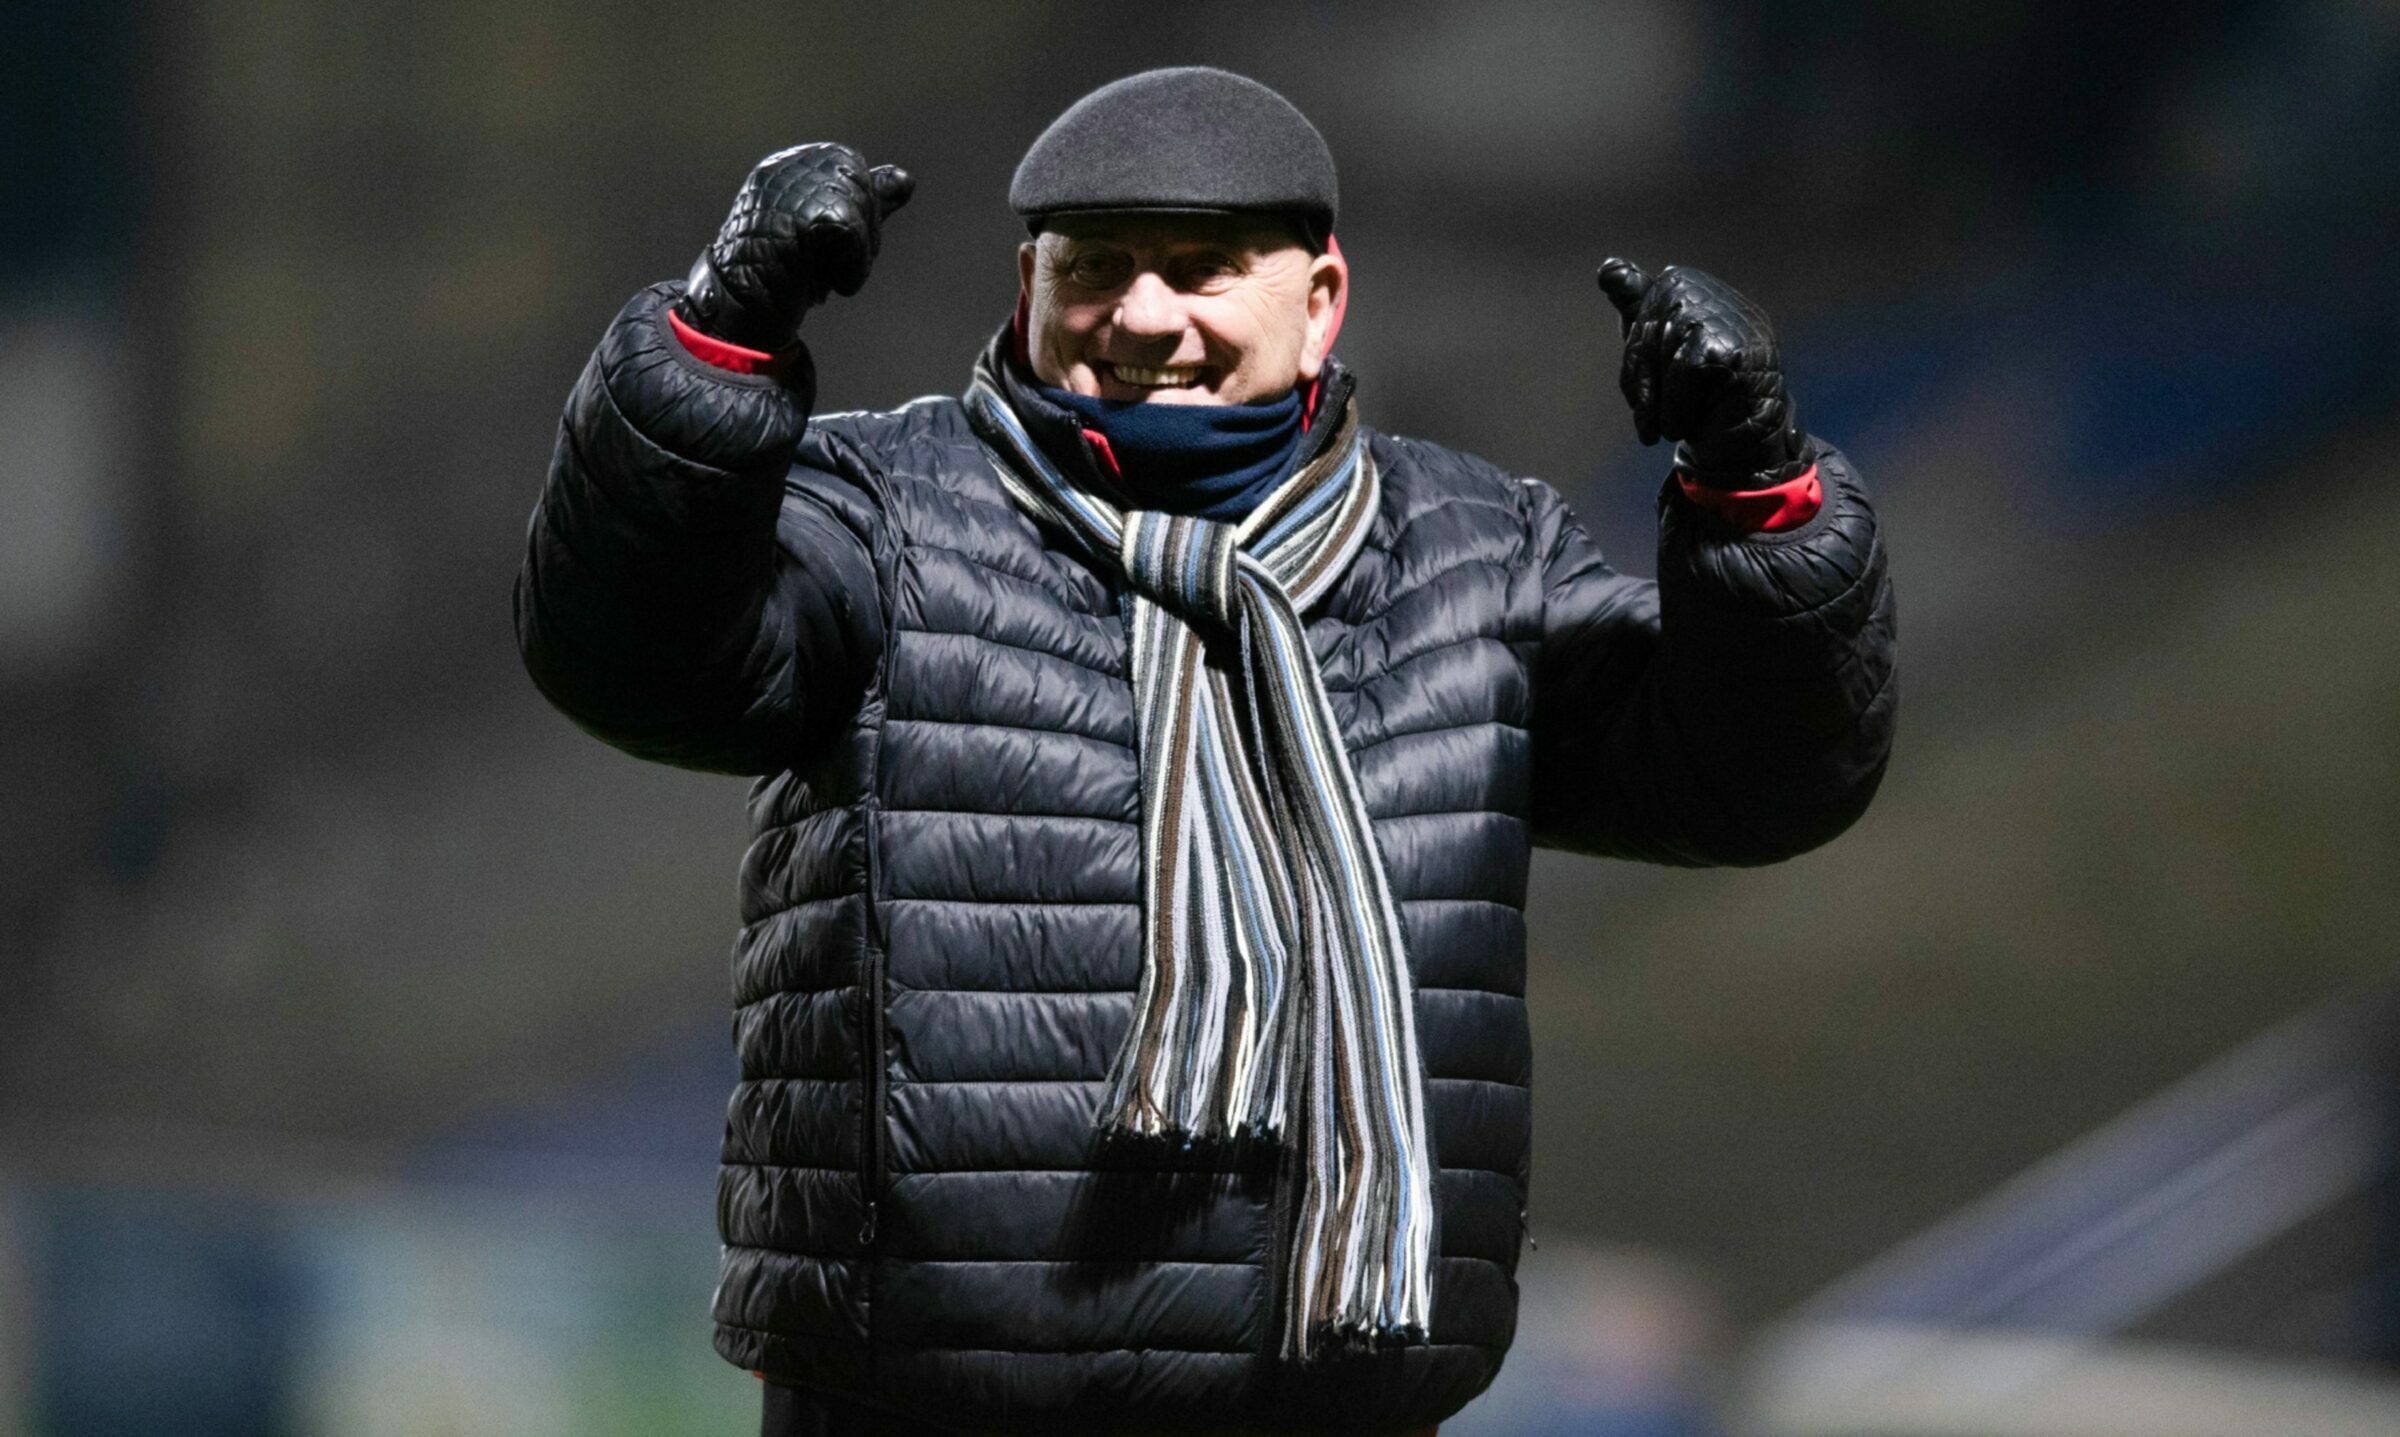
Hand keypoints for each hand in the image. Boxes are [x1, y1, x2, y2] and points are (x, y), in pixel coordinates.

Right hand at [675, 143, 914, 355]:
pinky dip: (852, 269)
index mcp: (791, 165)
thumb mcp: (834, 234)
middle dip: (862, 235)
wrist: (745, 312)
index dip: (859, 213)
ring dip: (856, 257)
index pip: (854, 168)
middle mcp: (786, 168)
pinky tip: (832, 285)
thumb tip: (906, 178)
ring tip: (827, 274)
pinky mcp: (796, 217)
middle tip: (830, 266)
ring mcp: (786, 190)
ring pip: (859, 211)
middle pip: (861, 187)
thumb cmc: (789, 274)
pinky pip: (852, 234)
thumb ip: (867, 203)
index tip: (834, 246)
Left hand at [1597, 258, 1801, 484]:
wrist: (1740, 447)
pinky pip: (1685, 368)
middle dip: (1641, 381)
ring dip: (1659, 399)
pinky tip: (1685, 424)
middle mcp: (1716, 295)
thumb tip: (1607, 267)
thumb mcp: (1657, 352)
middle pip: (1650, 328)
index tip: (1642, 396)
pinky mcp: (1737, 348)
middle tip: (1647, 422)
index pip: (1643, 309)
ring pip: (1666, 348)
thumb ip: (1636, 309)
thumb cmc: (1696, 399)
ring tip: (1669, 425)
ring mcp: (1732, 319)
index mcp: (1695, 289)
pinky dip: (1677, 405)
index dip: (1636, 358)